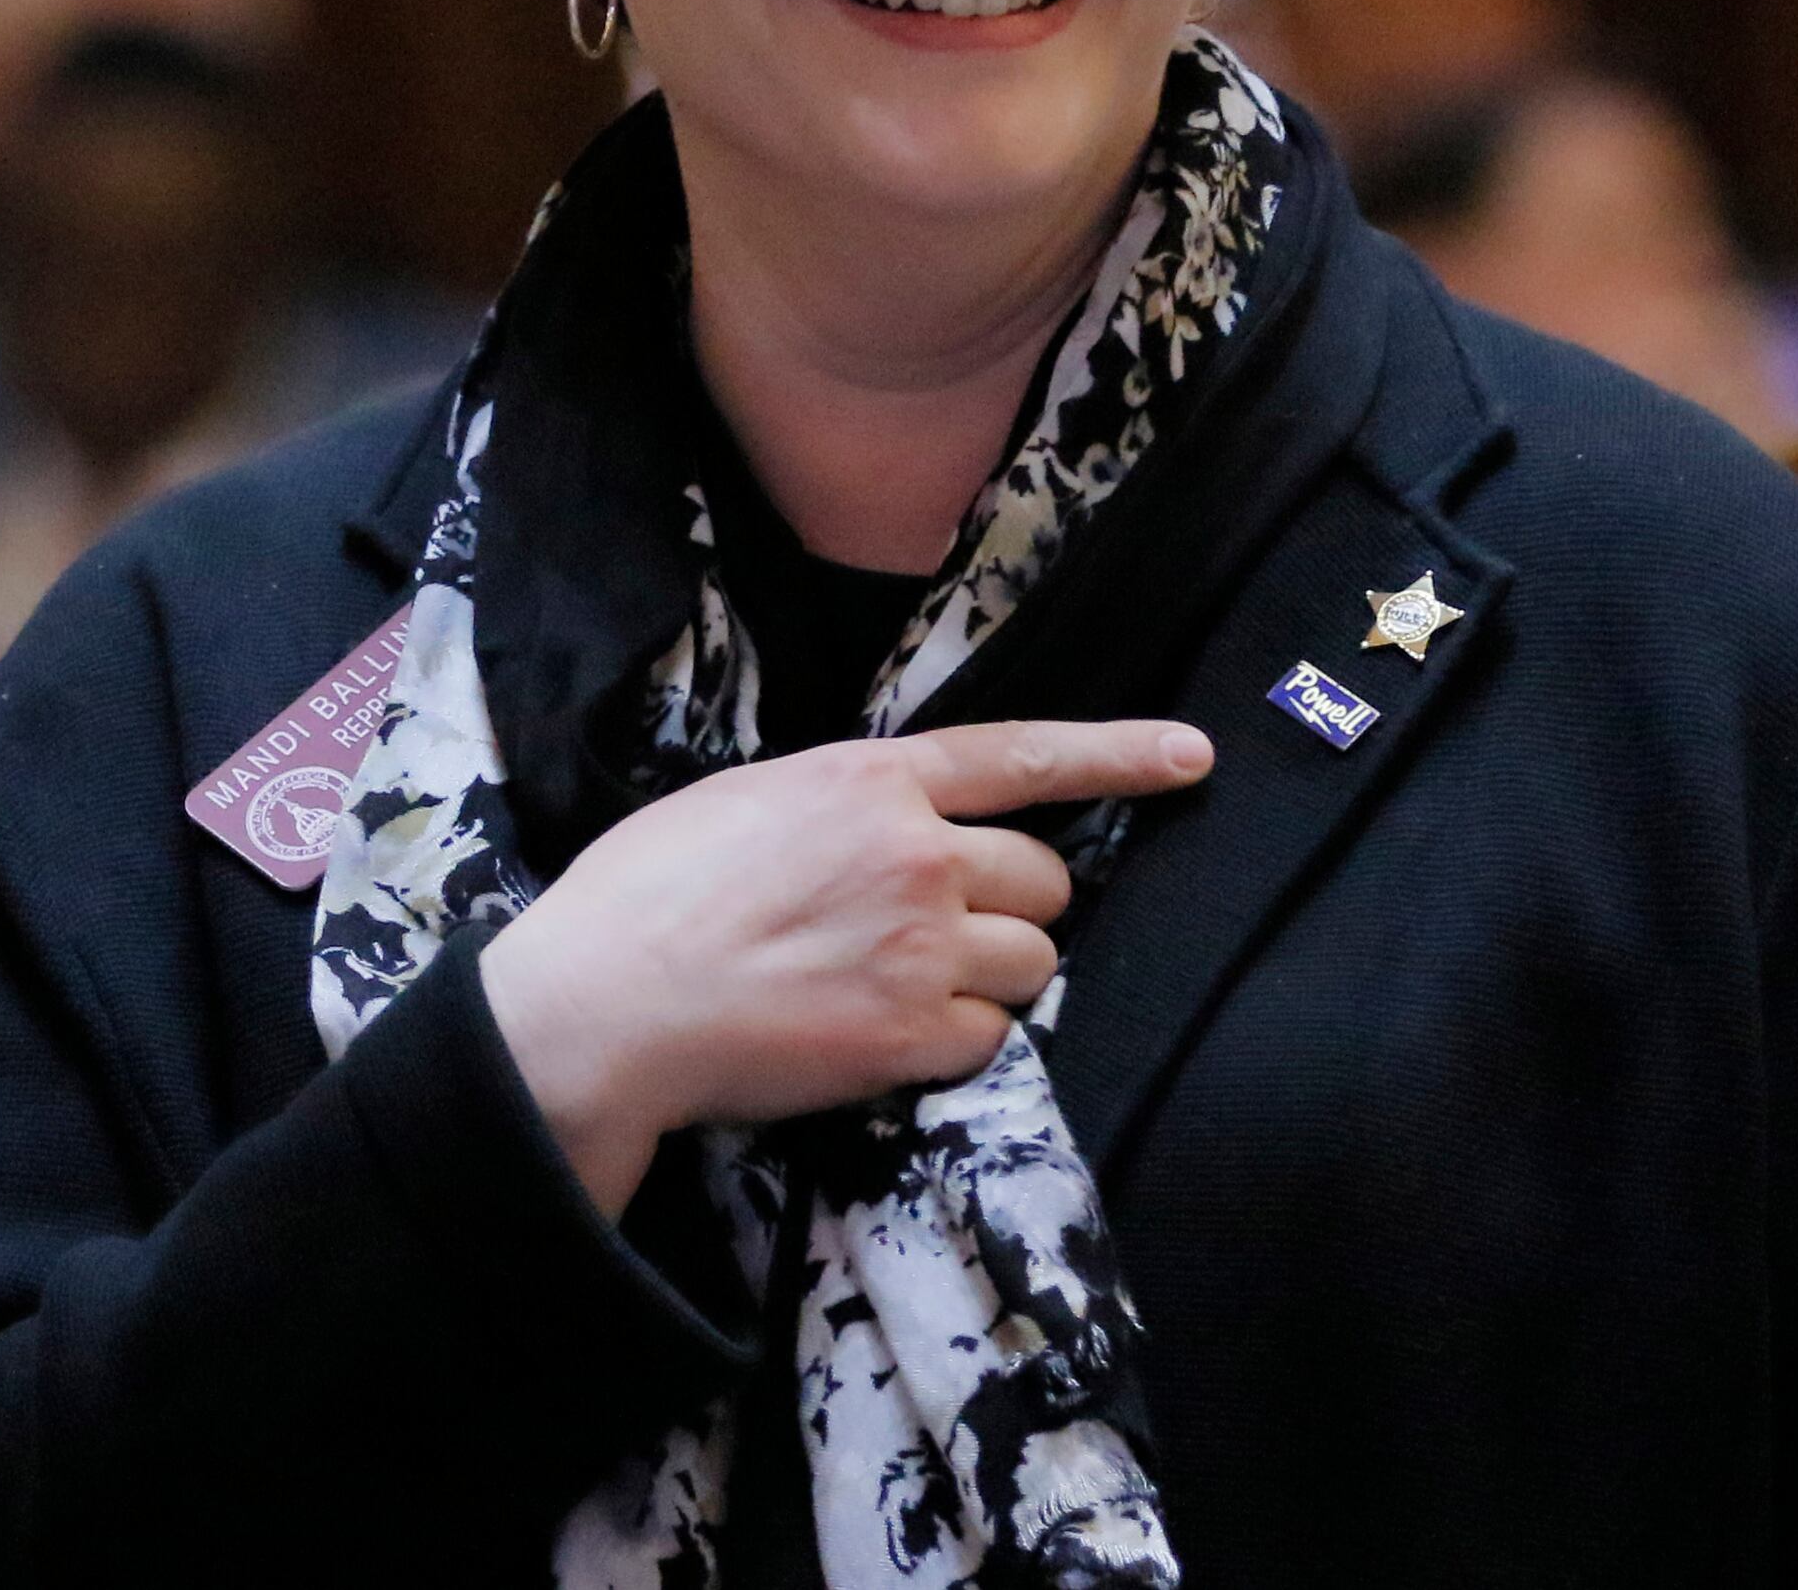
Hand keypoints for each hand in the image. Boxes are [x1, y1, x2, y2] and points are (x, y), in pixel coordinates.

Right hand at [477, 718, 1212, 1215]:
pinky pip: (991, 1040)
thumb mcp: (747, 802)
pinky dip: (953, 1045)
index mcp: (872, 779)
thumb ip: (841, 805)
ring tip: (903, 991)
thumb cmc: (645, 896)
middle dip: (1014, 909)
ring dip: (991, 980)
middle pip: (1044, 880)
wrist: (604, 1005)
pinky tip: (881, 1040)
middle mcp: (917, 853)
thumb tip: (884, 821)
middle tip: (938, 935)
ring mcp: (922, 945)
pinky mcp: (912, 1035)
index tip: (1193, 755)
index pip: (1023, 754)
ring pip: (1033, 963)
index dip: (1119, 752)